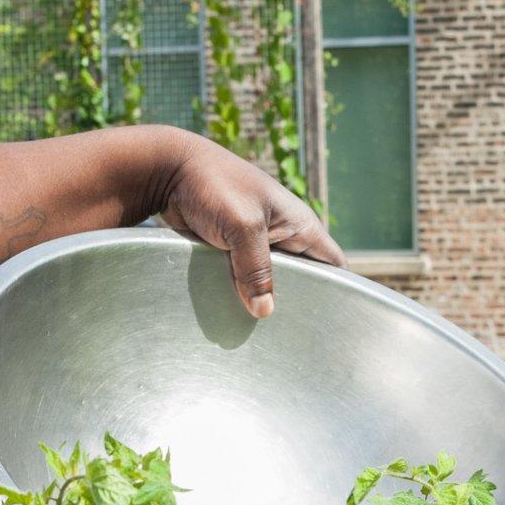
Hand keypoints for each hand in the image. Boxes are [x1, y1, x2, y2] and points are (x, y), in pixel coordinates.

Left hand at [154, 134, 342, 316]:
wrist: (167, 171)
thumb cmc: (214, 185)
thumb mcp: (242, 226)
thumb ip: (256, 270)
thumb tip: (264, 311)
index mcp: (299, 224)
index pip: (332, 263)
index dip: (337, 288)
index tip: (330, 318)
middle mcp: (282, 236)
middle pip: (299, 278)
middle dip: (292, 303)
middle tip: (286, 333)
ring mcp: (254, 244)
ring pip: (265, 282)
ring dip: (258, 300)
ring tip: (256, 330)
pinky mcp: (229, 250)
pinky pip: (239, 279)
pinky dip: (235, 293)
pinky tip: (231, 313)